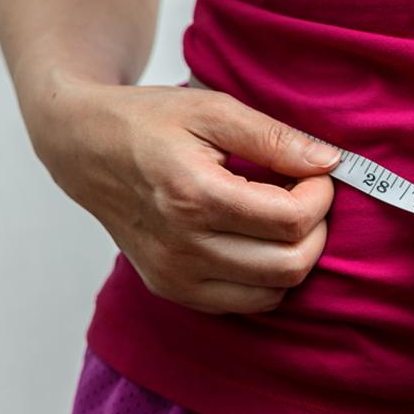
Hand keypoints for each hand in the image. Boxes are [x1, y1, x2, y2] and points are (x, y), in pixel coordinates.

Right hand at [32, 77, 340, 313]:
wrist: (84, 148)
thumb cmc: (147, 122)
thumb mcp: (213, 110)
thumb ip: (275, 138)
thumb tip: (328, 163)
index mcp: (193, 196)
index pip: (290, 219)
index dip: (320, 194)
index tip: (316, 171)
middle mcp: (182, 247)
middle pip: (290, 264)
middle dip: (316, 229)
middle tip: (305, 194)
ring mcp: (174, 276)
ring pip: (274, 292)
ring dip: (295, 254)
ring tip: (281, 215)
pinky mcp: (173, 290)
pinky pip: (247, 303)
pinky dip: (268, 276)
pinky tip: (258, 238)